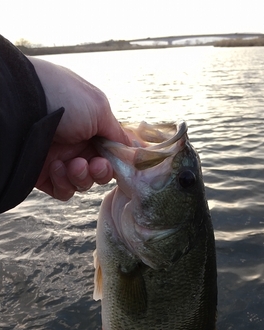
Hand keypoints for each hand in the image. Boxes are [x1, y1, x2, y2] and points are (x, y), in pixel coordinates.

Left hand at [29, 57, 128, 199]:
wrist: (24, 106)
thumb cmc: (64, 99)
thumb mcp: (99, 108)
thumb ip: (118, 132)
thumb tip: (135, 148)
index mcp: (91, 127)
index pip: (111, 151)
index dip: (118, 160)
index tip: (123, 164)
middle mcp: (77, 144)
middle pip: (100, 172)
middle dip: (102, 171)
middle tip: (96, 165)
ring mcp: (61, 160)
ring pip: (84, 183)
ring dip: (83, 177)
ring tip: (74, 165)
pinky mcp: (45, 176)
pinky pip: (65, 191)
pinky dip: (64, 183)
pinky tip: (56, 166)